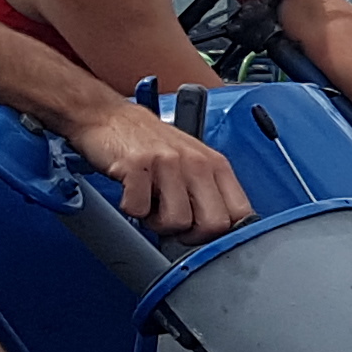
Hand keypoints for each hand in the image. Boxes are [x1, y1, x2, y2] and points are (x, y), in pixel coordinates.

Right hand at [70, 109, 255, 238]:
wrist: (110, 117)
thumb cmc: (152, 144)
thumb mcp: (193, 163)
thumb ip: (210, 193)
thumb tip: (221, 232)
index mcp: (216, 165)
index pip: (241, 213)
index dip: (222, 233)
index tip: (203, 233)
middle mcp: (197, 162)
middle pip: (213, 224)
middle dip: (189, 234)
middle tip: (171, 220)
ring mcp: (168, 162)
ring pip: (176, 222)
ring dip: (156, 222)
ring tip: (149, 202)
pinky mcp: (137, 165)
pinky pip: (138, 210)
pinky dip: (131, 208)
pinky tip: (131, 192)